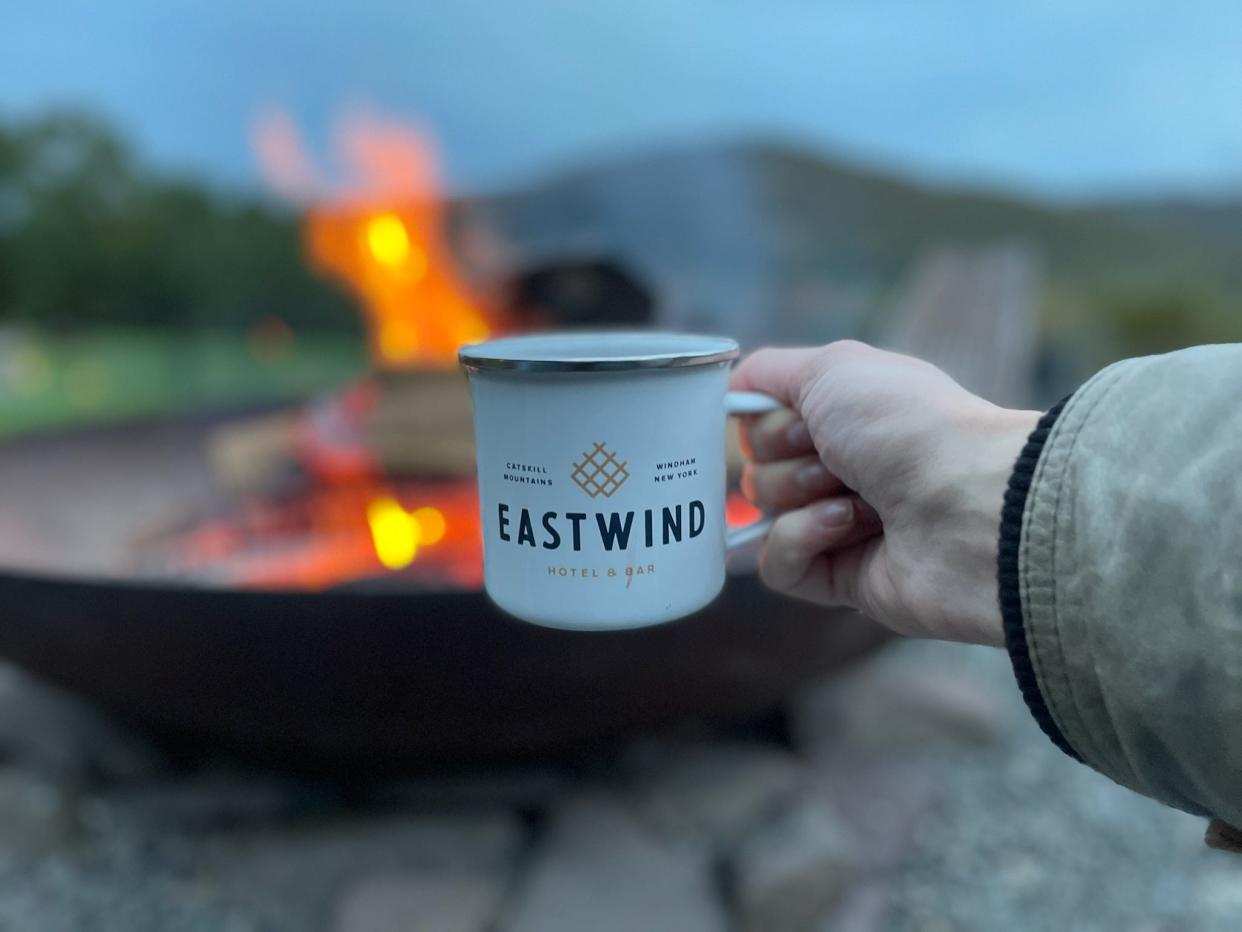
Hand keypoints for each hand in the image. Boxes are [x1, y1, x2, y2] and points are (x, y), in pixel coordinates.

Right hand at [731, 341, 1039, 645]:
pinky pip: (778, 566)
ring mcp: (844, 525)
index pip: (764, 422)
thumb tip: (732, 387)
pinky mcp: (844, 580)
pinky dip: (801, 542)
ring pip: (766, 513)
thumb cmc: (909, 427)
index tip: (802, 419)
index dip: (770, 421)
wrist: (972, 507)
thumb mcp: (833, 369)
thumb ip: (770, 371)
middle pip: (759, 467)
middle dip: (790, 460)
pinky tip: (848, 529)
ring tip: (861, 500)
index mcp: (847, 415)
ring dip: (803, 498)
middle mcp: (846, 466)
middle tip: (838, 459)